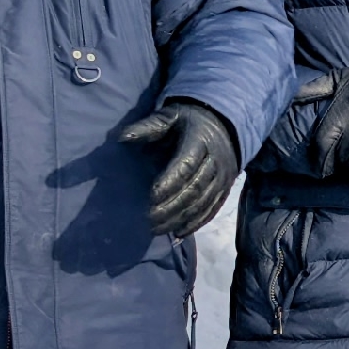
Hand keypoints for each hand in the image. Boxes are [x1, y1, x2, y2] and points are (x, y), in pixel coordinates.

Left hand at [120, 100, 240, 236]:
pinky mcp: (225, 189)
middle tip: (148, 220)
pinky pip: (212, 209)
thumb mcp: (171, 116)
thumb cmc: (190, 122)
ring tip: (157, 229)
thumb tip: (121, 137)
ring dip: (181, 218)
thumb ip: (148, 127)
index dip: (169, 183)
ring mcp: (223, 177)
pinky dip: (196, 223)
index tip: (150, 198)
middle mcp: (216, 161)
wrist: (227, 124)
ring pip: (203, 202)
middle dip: (171, 207)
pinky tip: (179, 233)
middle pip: (195, 188)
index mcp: (200, 141)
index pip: (186, 165)